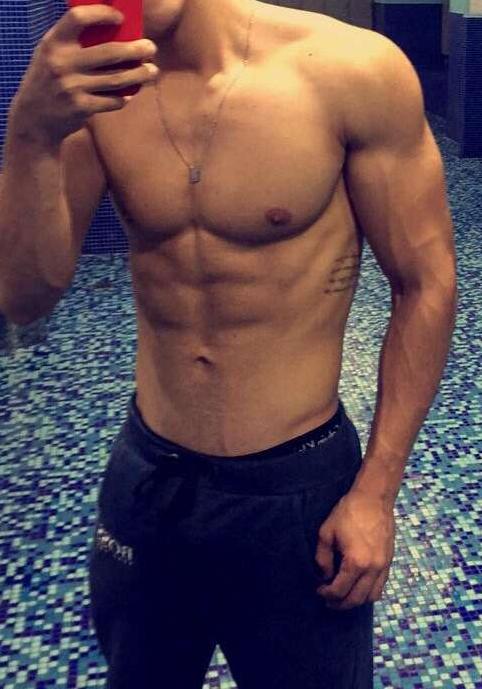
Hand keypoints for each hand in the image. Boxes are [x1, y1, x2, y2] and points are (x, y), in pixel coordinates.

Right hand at [11, 4, 158, 146]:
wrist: (34, 118)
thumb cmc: (49, 79)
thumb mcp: (52, 55)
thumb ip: (74, 43)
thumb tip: (115, 32)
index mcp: (54, 42)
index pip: (79, 17)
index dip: (102, 14)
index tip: (120, 18)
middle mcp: (62, 63)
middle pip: (110, 52)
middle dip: (136, 50)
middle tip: (151, 48)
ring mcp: (72, 87)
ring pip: (117, 79)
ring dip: (139, 75)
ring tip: (152, 71)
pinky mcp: (81, 108)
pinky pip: (112, 101)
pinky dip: (125, 97)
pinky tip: (131, 93)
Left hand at [314, 488, 395, 609]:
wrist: (373, 499)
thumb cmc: (348, 512)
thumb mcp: (326, 532)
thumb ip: (323, 558)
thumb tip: (325, 576)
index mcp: (356, 562)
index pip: (339, 590)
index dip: (326, 594)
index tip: (319, 590)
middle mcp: (372, 569)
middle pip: (356, 599)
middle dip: (340, 604)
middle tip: (329, 601)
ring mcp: (383, 566)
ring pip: (371, 597)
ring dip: (356, 601)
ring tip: (343, 597)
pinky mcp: (388, 561)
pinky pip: (381, 586)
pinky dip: (369, 592)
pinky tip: (358, 587)